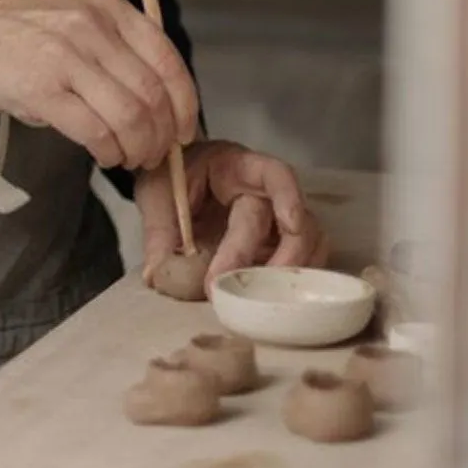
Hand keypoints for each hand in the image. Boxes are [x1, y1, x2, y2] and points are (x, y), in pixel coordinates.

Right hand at [0, 0, 198, 173]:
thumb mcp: (69, 17)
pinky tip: (102, 156)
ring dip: (138, 149)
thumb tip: (153, 99)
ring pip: (133, 117)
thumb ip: (110, 46)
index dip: (186, 103)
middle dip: (163, 135)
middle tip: (154, 155)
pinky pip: (96, 132)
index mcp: (107, 7)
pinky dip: (108, 153)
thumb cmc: (4, 31)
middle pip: (155, 94)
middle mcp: (93, 27)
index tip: (184, 130)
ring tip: (127, 159)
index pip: (168, 59)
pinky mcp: (41, 90)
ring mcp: (67, 57)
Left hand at [135, 139, 328, 285]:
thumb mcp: (157, 195)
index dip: (289, 196)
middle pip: (289, 222)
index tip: (291, 224)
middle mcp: (265, 193)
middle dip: (278, 257)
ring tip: (269, 299)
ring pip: (310, 241)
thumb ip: (159, 233)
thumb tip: (157, 276)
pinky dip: (294, 281)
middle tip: (248, 289)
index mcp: (236, 167)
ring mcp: (275, 220)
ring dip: (296, 271)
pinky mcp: (275, 246)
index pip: (274, 173)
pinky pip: (301, 261)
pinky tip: (272, 299)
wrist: (173, 181)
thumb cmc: (172, 178)